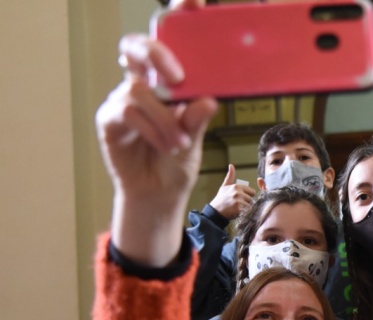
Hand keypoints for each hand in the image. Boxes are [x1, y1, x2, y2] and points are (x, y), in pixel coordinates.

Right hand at [97, 19, 216, 266]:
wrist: (159, 194)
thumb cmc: (177, 160)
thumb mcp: (196, 137)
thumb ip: (198, 117)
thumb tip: (207, 100)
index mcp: (166, 81)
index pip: (167, 40)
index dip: (175, 17)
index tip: (192, 2)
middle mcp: (142, 82)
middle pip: (136, 47)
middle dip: (156, 52)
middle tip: (176, 76)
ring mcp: (122, 98)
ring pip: (138, 90)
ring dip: (164, 119)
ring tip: (181, 143)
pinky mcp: (110, 119)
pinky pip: (127, 113)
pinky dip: (152, 129)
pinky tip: (166, 145)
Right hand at [209, 164, 254, 219]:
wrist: (214, 212)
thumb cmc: (220, 199)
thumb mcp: (224, 186)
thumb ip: (230, 176)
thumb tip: (231, 165)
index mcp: (236, 186)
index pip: (252, 192)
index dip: (248, 197)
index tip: (242, 200)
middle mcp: (238, 192)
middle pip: (252, 199)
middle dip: (248, 203)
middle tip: (239, 206)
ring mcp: (238, 200)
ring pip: (251, 205)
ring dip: (247, 209)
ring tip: (238, 209)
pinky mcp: (238, 208)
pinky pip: (249, 211)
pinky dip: (246, 213)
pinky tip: (239, 213)